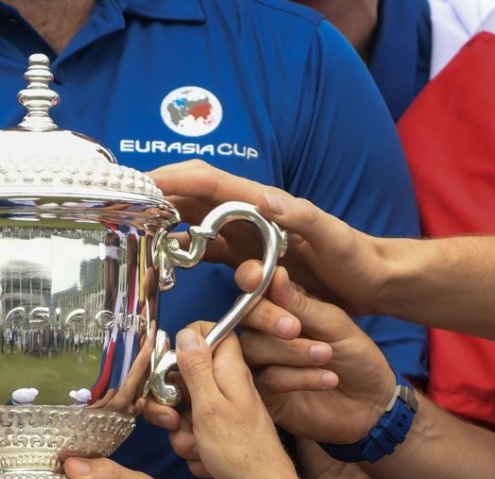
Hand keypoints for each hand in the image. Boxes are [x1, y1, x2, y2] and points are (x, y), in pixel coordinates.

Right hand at [142, 266, 299, 477]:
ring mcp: (224, 410)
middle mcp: (228, 386)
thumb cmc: (242, 453)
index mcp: (230, 369)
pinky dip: (192, 445)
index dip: (184, 344)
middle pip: (186, 374)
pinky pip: (192, 431)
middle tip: (173, 417)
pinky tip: (204, 460)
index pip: (208, 333)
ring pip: (185, 407)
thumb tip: (185, 332)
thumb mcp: (210, 405)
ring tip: (197, 445)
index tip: (169, 366)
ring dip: (180, 429)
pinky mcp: (220, 433)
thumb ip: (196, 367)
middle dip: (170, 399)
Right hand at [148, 160, 388, 314]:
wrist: (374, 281)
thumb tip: (264, 199)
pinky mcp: (247, 260)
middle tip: (120, 207)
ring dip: (163, 224)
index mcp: (263, 206)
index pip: (210, 184)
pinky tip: (162, 261)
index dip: (175, 180)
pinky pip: (206, 252)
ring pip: (193, 225)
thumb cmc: (357, 258)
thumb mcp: (335, 239)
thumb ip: (304, 218)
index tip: (141, 184)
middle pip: (192, 199)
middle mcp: (248, 218)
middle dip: (157, 197)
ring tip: (131, 231)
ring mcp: (246, 239)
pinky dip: (181, 252)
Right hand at [238, 264, 396, 444]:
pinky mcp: (264, 393)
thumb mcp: (335, 325)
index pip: (252, 287)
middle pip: (243, 317)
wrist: (370, 404)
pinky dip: (298, 377)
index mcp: (281, 306)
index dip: (249, 278)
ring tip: (326, 356)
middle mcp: (263, 332)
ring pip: (253, 348)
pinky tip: (327, 379)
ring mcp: (260, 363)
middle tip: (294, 328)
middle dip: (267, 318)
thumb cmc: (355, 357)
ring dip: (290, 351)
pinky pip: (267, 379)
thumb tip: (274, 274)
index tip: (256, 279)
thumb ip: (301, 305)